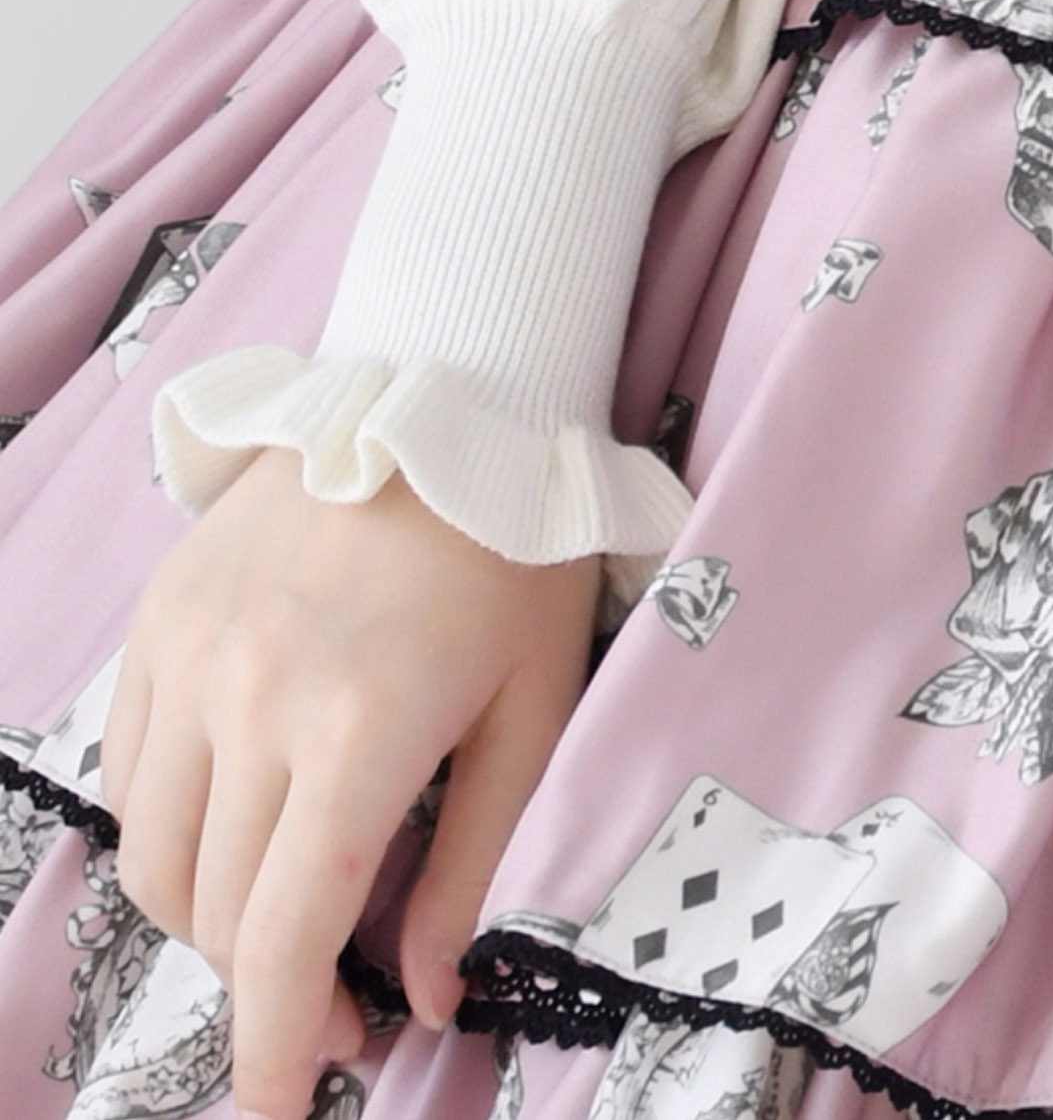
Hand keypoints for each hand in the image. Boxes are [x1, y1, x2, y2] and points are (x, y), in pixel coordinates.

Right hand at [106, 451, 602, 1118]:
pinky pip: (132, 774)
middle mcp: (252, 700)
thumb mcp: (533, 706)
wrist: (455, 391)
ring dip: (213, 921)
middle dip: (272, 992)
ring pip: (157, 858)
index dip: (278, 1048)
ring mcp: (192, 657)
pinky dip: (174, 828)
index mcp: (358, 730)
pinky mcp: (160, 620)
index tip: (288, 1107)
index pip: (284, 939)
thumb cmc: (515, 553)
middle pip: (222, 914)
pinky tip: (242, 825)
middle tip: (341, 1008)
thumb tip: (431, 992)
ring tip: (290, 919)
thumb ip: (474, 858)